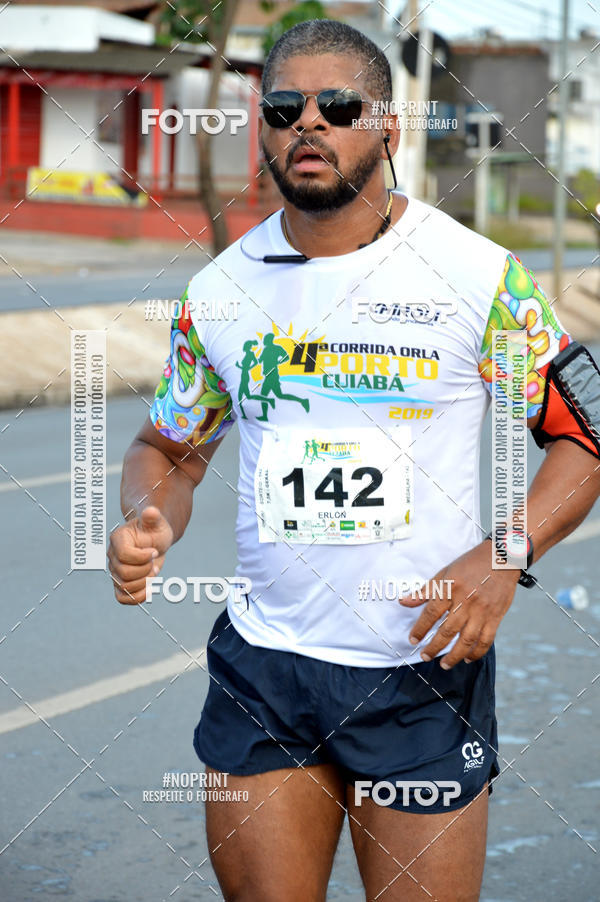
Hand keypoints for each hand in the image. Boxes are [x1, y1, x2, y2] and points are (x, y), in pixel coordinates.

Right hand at [107, 506, 173, 604]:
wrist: (155, 542)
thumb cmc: (154, 531)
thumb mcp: (157, 523)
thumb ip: (153, 517)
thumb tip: (151, 511)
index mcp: (118, 539)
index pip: (124, 555)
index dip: (143, 557)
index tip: (155, 551)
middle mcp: (112, 556)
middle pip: (124, 573)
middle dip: (145, 570)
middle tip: (155, 562)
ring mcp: (115, 571)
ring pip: (125, 587)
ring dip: (144, 583)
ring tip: (153, 572)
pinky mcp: (120, 584)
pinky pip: (123, 598)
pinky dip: (138, 597)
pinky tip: (149, 588)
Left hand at [399, 540, 520, 669]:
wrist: (502, 558)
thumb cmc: (472, 563)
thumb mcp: (445, 571)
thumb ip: (426, 590)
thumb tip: (404, 601)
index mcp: (451, 588)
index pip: (431, 613)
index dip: (420, 628)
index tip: (412, 639)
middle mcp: (466, 602)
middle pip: (448, 630)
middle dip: (434, 647)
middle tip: (425, 656)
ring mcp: (482, 611)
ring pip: (467, 640)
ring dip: (454, 655)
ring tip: (444, 664)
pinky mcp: (496, 617)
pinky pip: (486, 640)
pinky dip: (477, 652)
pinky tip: (467, 658)